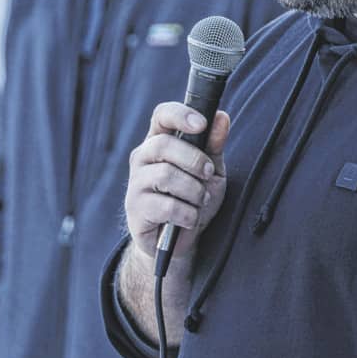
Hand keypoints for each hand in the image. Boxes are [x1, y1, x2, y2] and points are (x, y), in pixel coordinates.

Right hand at [125, 102, 230, 262]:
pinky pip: (165, 206)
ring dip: (193, 190)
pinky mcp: (135, 209)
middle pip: (163, 144)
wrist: (181, 242)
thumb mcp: (211, 171)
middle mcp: (143, 158)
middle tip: (208, 174)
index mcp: (160, 141)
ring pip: (165, 175)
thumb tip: (221, 117)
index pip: (162, 115)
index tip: (202, 124)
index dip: (180, 115)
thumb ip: (214, 145)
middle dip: (194, 160)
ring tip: (199, 201)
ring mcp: (135, 183)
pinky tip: (189, 217)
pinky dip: (187, 213)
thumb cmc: (194, 199)